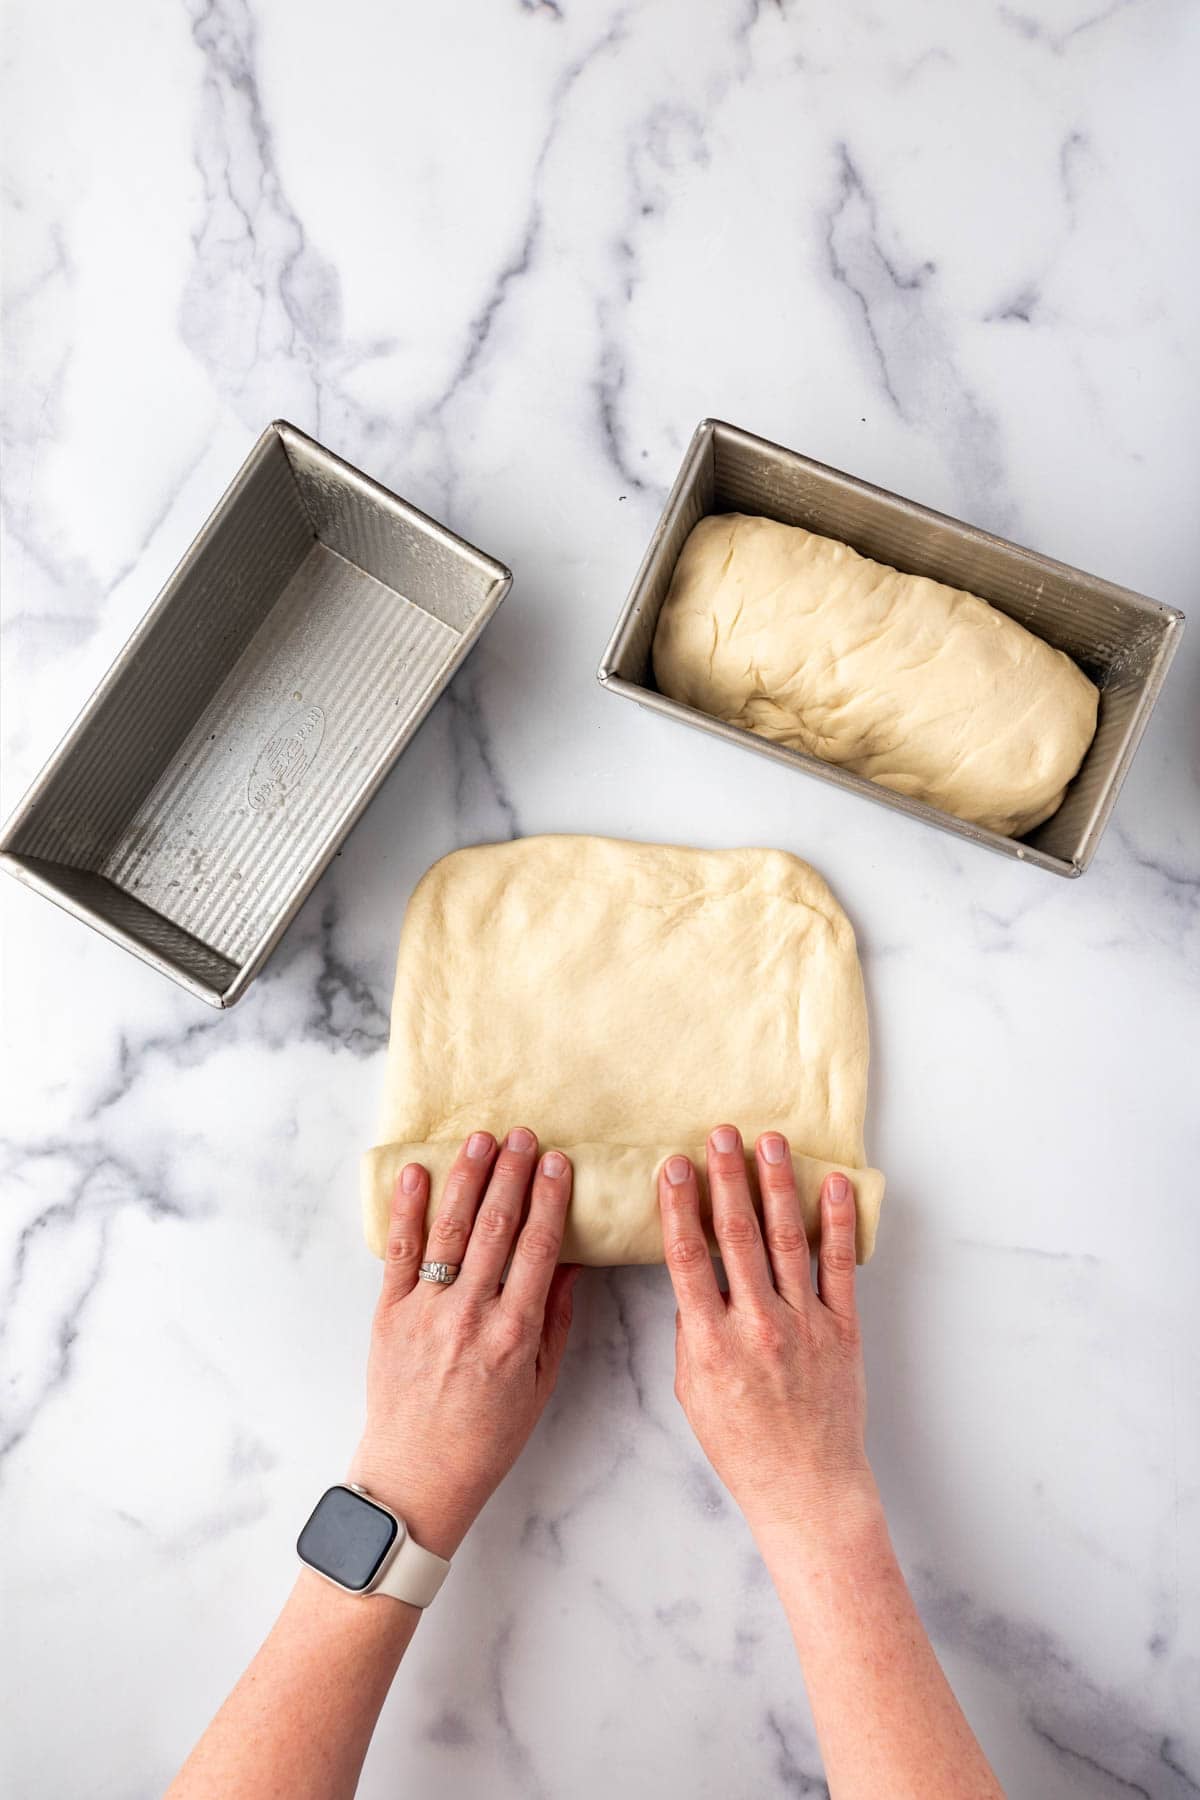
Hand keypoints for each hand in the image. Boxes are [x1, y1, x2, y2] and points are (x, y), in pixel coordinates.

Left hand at [348, 1129, 579, 1559]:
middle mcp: (470, 1315)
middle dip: (512, 1175)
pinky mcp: (388, 1314)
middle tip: (524, 1136)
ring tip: (481, 1139)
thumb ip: (556, 1319)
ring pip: (451, 1229)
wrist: (417, 1477)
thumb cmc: (487, 1437)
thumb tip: (570, 1261)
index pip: (538, 1248)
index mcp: (515, 1333)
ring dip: (468, 1178)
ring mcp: (426, 1311)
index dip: (549, 1199)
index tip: (558, 1161)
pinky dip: (406, 1209)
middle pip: (497, 1228)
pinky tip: (416, 1173)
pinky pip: (398, 1252)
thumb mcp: (540, 1383)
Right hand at [658, 1125, 875, 1542]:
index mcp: (711, 1343)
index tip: (671, 1166)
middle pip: (737, 1236)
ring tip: (769, 1142)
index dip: (678, 1207)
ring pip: (786, 1240)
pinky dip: (836, 1223)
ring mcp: (804, 1325)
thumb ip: (690, 1334)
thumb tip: (695, 1284)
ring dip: (775, 1185)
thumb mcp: (692, 1394)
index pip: (687, 1258)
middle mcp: (758, 1326)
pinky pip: (840, 1266)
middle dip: (726, 1178)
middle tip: (719, 1134)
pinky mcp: (843, 1329)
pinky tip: (832, 1185)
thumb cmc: (744, 1447)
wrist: (808, 1488)